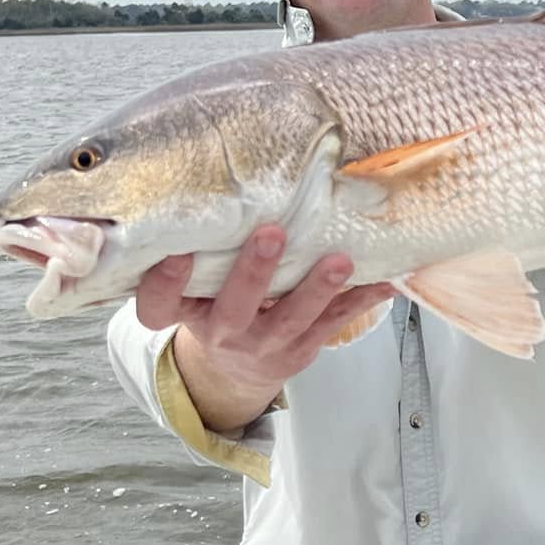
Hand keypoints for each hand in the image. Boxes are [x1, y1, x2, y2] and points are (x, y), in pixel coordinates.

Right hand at [135, 226, 395, 431]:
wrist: (233, 369)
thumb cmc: (215, 304)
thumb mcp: (194, 286)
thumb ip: (204, 248)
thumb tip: (223, 174)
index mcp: (186, 312)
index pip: (159, 305)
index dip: (164, 282)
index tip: (176, 251)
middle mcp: (221, 331)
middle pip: (233, 309)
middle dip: (253, 273)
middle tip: (272, 234)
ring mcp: (262, 345)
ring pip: (289, 320)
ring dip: (316, 289)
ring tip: (340, 260)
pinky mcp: (299, 351)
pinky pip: (332, 325)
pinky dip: (361, 301)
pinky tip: (385, 280)